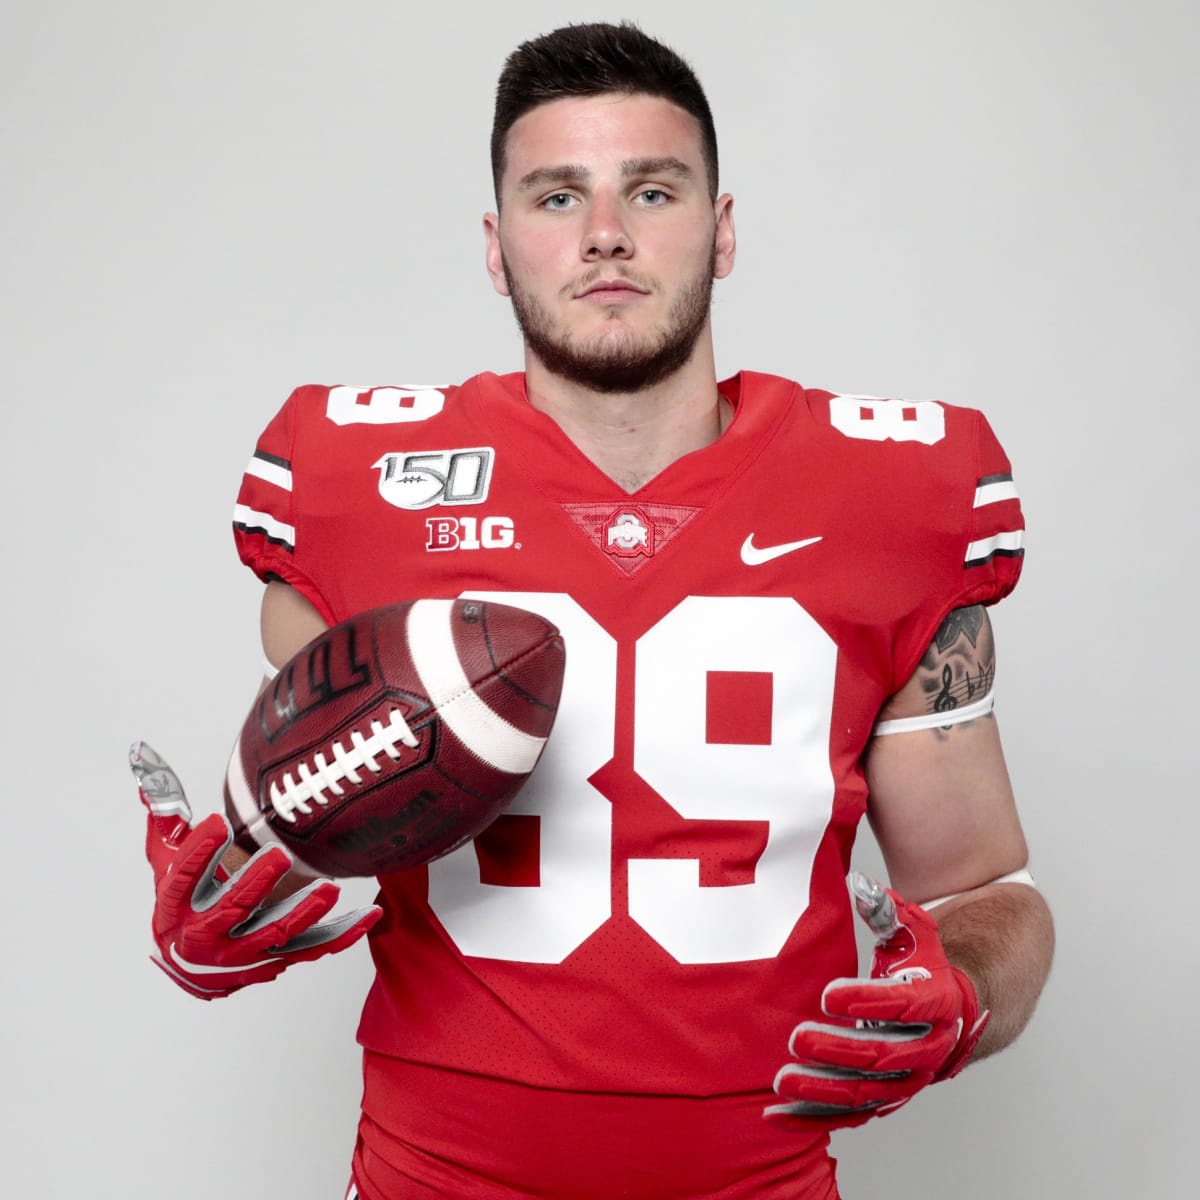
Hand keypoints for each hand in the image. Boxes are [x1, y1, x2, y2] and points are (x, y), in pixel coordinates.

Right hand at [131, 741, 380, 998]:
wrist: (189, 956)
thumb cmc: (182, 899)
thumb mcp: (164, 860)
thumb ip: (164, 814)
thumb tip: (146, 761)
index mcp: (176, 908)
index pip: (184, 879)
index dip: (200, 851)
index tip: (220, 821)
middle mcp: (207, 936)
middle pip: (233, 910)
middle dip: (257, 883)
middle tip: (281, 855)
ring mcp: (244, 953)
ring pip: (277, 935)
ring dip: (305, 912)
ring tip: (329, 888)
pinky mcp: (276, 960)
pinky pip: (315, 949)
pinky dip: (344, 934)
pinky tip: (371, 913)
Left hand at [765, 873, 987, 1126]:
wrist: (951, 1011)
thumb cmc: (922, 964)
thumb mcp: (912, 931)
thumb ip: (885, 909)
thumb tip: (860, 884)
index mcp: (936, 1003)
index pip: (903, 1006)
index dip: (866, 1001)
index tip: (827, 994)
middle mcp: (927, 1050)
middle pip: (882, 1055)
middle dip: (837, 1050)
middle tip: (797, 1038)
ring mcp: (906, 1080)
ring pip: (864, 1092)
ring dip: (822, 1089)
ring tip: (782, 1080)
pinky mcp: (884, 1098)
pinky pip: (848, 1115)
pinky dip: (813, 1117)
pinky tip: (776, 1116)